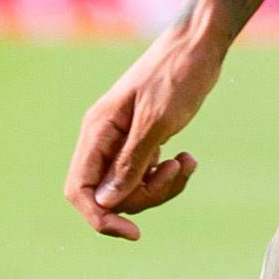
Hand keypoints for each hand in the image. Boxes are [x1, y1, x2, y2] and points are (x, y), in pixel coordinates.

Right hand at [67, 23, 223, 239]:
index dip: (100, 217)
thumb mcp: (157, 121)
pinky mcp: (142, 140)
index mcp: (97, 131)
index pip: (80, 190)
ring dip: (161, 185)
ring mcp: (122, 141)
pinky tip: (187, 158)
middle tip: (175, 172)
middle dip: (145, 196)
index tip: (133, 232)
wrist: (198, 46)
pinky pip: (147, 175)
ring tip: (186, 162)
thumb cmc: (177, 75)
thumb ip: (130, 162)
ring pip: (131, 188)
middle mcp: (103, 138)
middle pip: (109, 195)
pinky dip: (168, 175)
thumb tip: (105, 202)